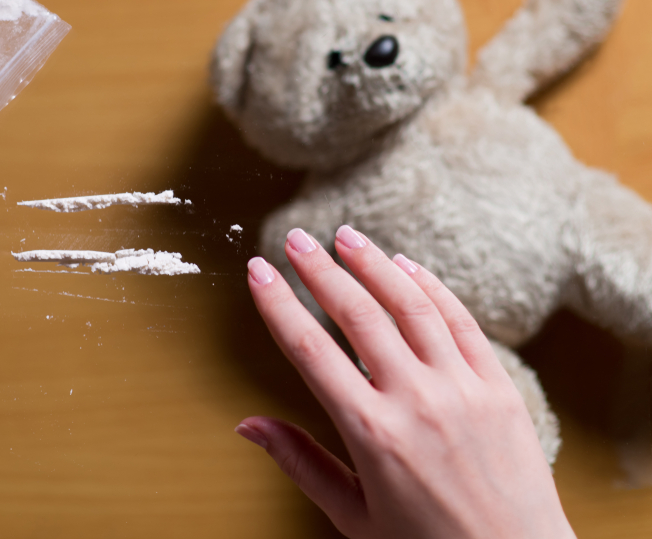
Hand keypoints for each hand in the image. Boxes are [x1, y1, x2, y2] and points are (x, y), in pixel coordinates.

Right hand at [237, 226, 573, 538]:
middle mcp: (416, 401)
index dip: (278, 304)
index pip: (310, 349)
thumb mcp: (353, 514)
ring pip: (410, 305)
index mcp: (371, 433)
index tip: (258, 273)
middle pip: (357, 314)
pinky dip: (431, 287)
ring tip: (346, 237)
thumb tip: (249, 425)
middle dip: (320, 270)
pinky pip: (460, 321)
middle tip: (296, 239)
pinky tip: (406, 266)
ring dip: (373, 264)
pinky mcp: (498, 386)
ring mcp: (462, 388)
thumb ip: (300, 462)